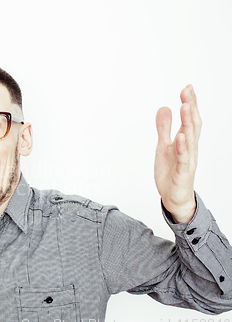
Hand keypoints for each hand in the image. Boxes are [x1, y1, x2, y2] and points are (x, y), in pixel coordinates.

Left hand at [155, 85, 201, 222]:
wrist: (173, 198)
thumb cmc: (171, 172)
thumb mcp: (163, 146)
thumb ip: (164, 128)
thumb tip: (164, 107)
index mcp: (185, 141)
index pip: (190, 119)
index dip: (189, 103)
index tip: (187, 87)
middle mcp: (190, 149)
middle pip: (192, 125)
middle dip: (190, 107)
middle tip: (187, 90)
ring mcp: (188, 161)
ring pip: (190, 139)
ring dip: (188, 122)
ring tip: (185, 106)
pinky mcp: (182, 173)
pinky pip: (184, 159)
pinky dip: (182, 148)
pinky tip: (180, 137)